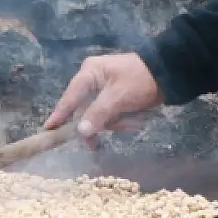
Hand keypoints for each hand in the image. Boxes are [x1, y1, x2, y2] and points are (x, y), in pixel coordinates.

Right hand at [45, 53, 163, 141]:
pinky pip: (112, 116)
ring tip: (132, 118)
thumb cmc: (140, 80)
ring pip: (100, 117)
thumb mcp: (118, 96)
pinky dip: (122, 120)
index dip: (59, 115)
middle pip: (85, 111)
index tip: (47, 130)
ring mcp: (106, 90)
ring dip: (115, 123)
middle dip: (99, 124)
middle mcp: (94, 80)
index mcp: (90, 73)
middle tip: (95, 144)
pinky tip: (136, 117)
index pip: (69, 97)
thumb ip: (98, 113)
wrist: (170, 75)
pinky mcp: (117, 99)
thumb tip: (80, 131)